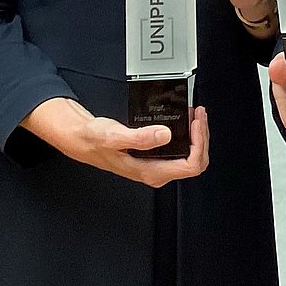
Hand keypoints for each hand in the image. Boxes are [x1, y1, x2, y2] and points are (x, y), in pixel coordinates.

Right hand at [24, 97, 209, 187]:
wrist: (84, 139)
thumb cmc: (96, 140)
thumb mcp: (115, 136)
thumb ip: (140, 137)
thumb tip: (165, 135)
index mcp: (151, 171)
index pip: (190, 166)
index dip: (199, 143)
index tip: (195, 122)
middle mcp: (157, 171)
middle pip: (195, 161)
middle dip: (202, 138)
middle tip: (198, 114)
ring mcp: (157, 165)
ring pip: (191, 156)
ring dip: (197, 136)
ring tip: (195, 115)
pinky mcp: (156, 156)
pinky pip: (181, 149)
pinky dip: (188, 135)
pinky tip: (185, 121)